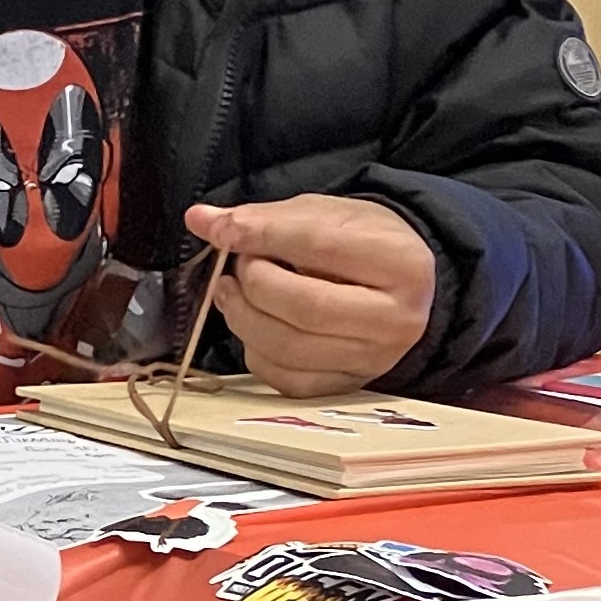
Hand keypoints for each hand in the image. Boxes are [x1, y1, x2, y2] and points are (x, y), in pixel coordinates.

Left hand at [186, 195, 437, 397]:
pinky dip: (255, 350)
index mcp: (399, 262)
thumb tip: (200, 220)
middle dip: (254, 283)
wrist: (390, 285)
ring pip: (288, 348)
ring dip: (243, 315)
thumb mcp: (319, 214)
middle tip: (239, 265)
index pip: (318, 247)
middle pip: (305, 308)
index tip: (219, 229)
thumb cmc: (355, 243)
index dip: (260, 236)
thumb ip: (262, 218)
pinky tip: (256, 324)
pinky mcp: (346, 386)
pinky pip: (284, 378)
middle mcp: (395, 320)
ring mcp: (373, 360)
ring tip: (234, 291)